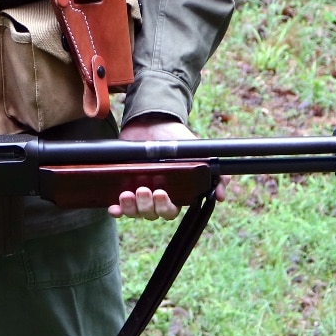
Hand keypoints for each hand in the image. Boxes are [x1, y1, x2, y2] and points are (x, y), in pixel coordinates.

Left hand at [109, 117, 227, 220]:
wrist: (152, 122)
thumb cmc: (176, 140)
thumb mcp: (198, 155)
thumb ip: (215, 174)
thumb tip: (222, 196)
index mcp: (174, 193)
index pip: (170, 211)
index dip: (165, 207)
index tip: (161, 194)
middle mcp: (156, 196)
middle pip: (152, 213)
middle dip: (147, 206)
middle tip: (144, 190)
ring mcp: (139, 192)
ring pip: (135, 211)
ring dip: (131, 207)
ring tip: (128, 194)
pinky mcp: (123, 185)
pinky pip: (119, 206)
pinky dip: (117, 209)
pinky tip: (113, 207)